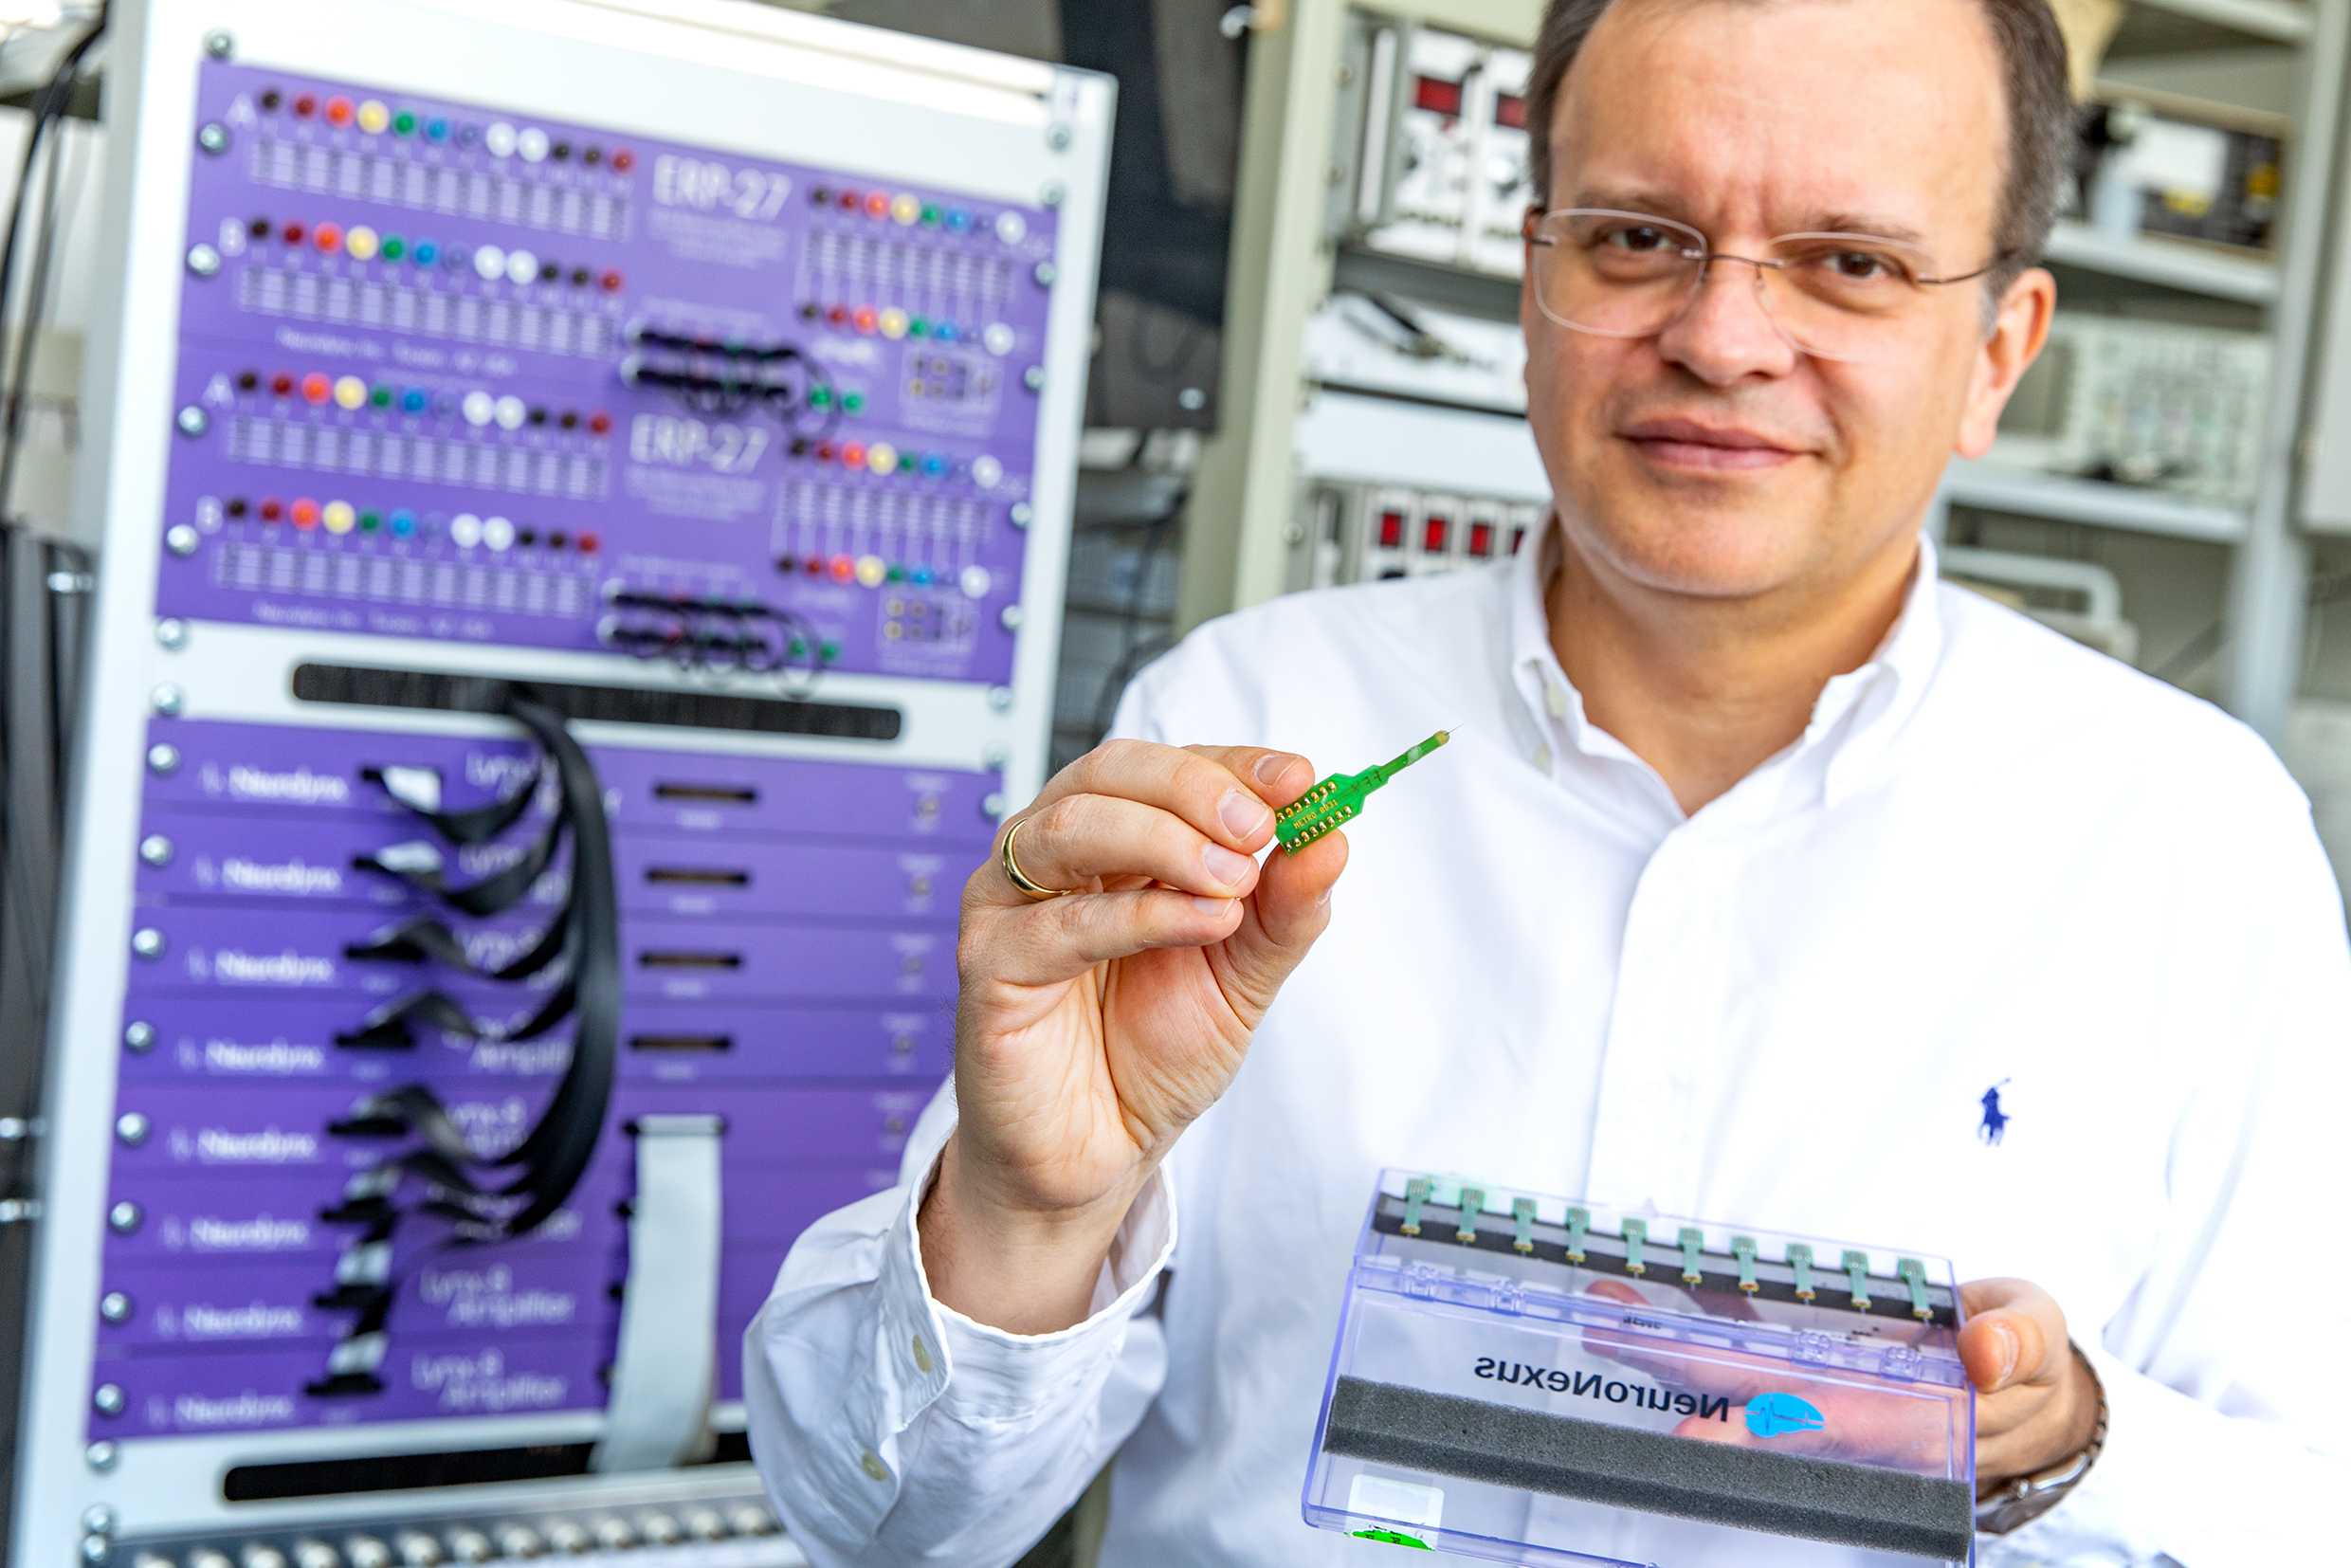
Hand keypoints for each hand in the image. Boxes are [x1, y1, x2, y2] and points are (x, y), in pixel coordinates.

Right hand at [920, 741, 1344, 1332]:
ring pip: (1074, 827)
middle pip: (1110, 773)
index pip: (1165, 765)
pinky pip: (1060, 922)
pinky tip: (1201, 924)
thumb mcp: (1243, 973)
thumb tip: (1331, 836)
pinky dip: (1140, 913)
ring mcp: (1011, 904)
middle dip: (1196, 789)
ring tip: (1234, 881)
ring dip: (1168, 841)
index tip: (1298, 778)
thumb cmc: (1151, 1054)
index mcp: (1113, 839)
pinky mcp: (989, 965)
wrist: (1099, 1153)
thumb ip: (1284, 909)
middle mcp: (1054, 855)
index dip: (1232, 764)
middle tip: (1261, 828)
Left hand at [1580, 1275, 2099, 1488]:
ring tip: (1608, 1302)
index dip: (1755, 1430)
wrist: (2028, 1395)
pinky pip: (1757, 1337)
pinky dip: (1713, 1310)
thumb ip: (2020, 1344)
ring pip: (1740, 1372)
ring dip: (1672, 1341)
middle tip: (1608, 1326)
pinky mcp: (1821, 1364)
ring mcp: (1830, 1393)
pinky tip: (1670, 1277)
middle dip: (1678, 1366)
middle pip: (1753, 1399)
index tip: (1691, 1430)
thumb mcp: (2042, 1345)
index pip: (1823, 1427)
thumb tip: (1983, 1352)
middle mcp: (1854, 1417)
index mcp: (1910, 1423)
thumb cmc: (2029, 1366)